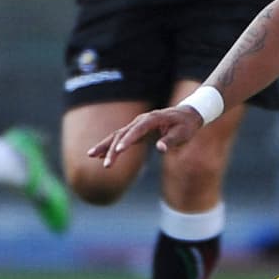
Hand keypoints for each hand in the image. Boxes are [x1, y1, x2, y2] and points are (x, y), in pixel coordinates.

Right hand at [87, 106, 203, 166]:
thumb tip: (160, 148)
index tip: (118, 150)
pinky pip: (120, 137)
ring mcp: (137, 124)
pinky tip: (98, 154)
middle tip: (106, 164)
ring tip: (91, 155)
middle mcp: (142, 120)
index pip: (137, 129)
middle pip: (123, 133)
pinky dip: (109, 145)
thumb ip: (171, 141)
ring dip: (105, 145)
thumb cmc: (186, 125)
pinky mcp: (136, 130)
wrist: (187, 115)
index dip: (128, 139)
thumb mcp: (183, 134)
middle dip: (112, 149)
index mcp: (153, 119)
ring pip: (117, 135)